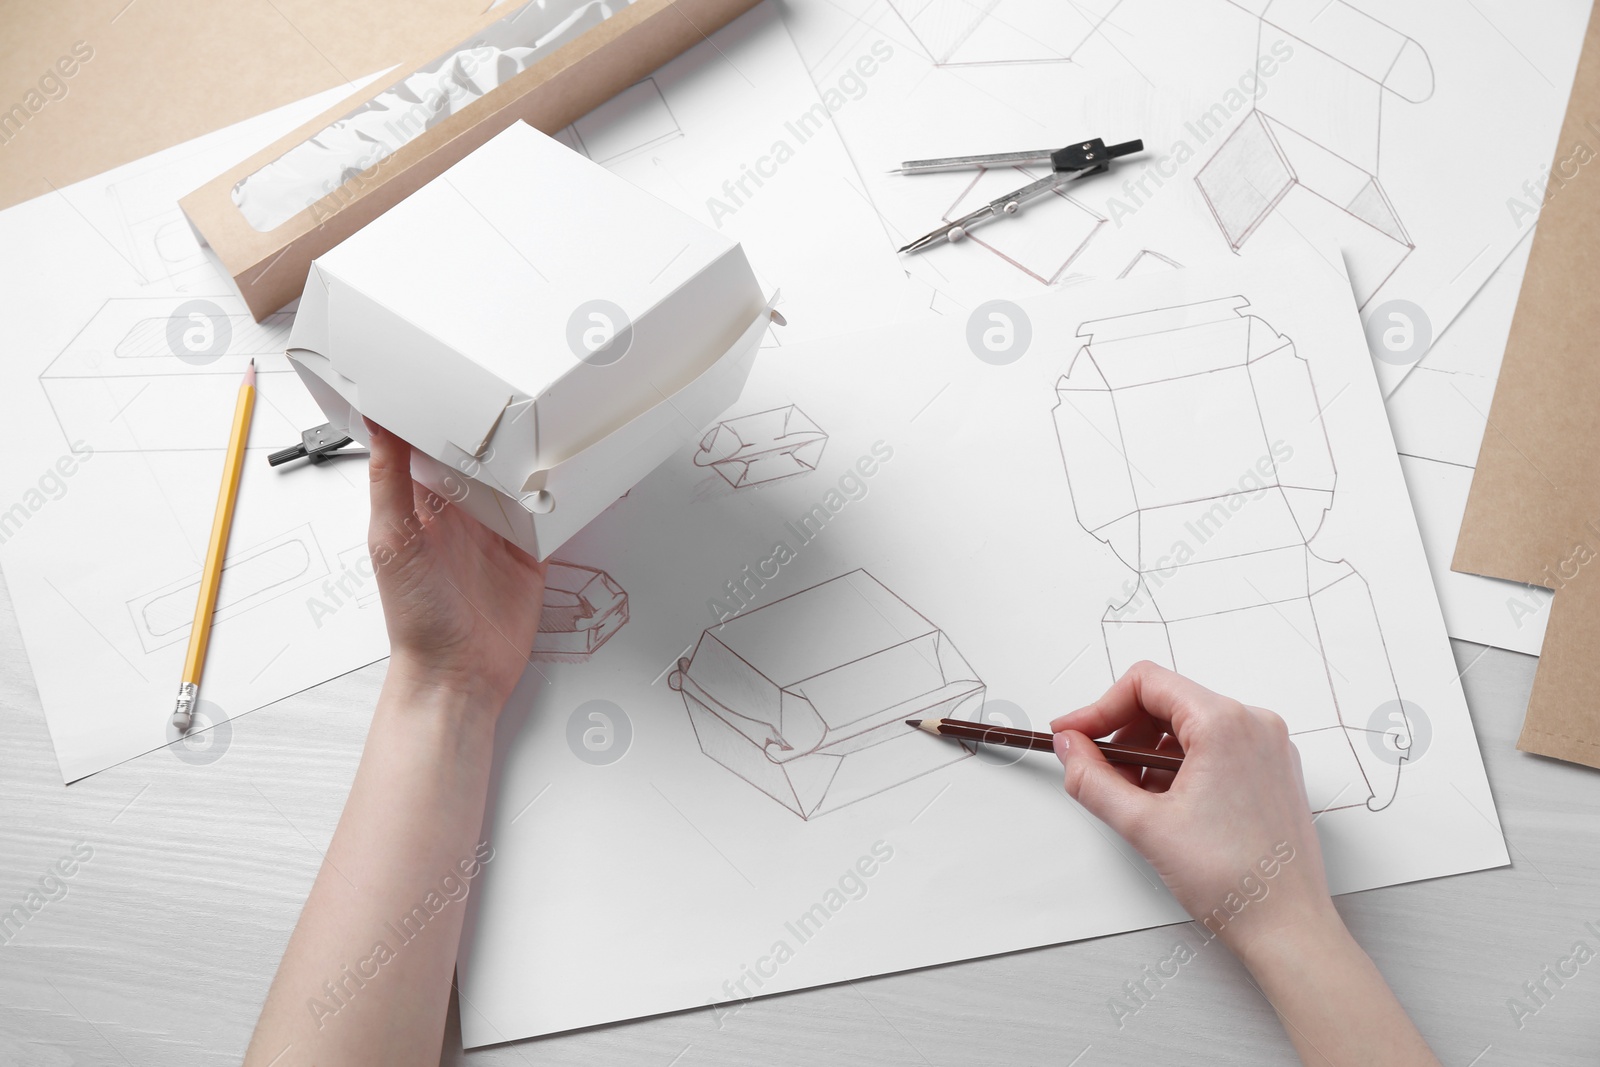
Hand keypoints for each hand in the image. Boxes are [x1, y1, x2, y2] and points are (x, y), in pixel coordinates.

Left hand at [365, 419, 546, 712]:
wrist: (458, 674)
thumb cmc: (415, 617)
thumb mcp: (392, 539)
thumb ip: (389, 481)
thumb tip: (377, 424)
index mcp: (422, 507)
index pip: (430, 448)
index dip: (438, 416)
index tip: (452, 380)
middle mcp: (460, 517)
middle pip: (481, 461)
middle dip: (496, 433)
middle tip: (514, 391)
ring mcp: (496, 536)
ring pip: (517, 484)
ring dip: (530, 463)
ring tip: (547, 425)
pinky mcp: (529, 557)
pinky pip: (547, 519)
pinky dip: (559, 501)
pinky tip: (569, 479)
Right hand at [1051, 661, 1336, 959]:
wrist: (1286, 928)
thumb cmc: (1236, 881)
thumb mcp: (1143, 825)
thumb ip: (1092, 778)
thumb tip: (1071, 748)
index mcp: (1226, 723)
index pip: (1146, 682)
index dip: (1099, 707)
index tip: (1075, 734)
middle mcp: (1254, 724)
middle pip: (1168, 700)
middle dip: (1124, 732)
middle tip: (1097, 770)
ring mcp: (1268, 747)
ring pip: (1190, 725)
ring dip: (1150, 752)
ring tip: (1134, 797)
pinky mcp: (1272, 769)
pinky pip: (1215, 746)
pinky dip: (1181, 765)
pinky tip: (1165, 804)